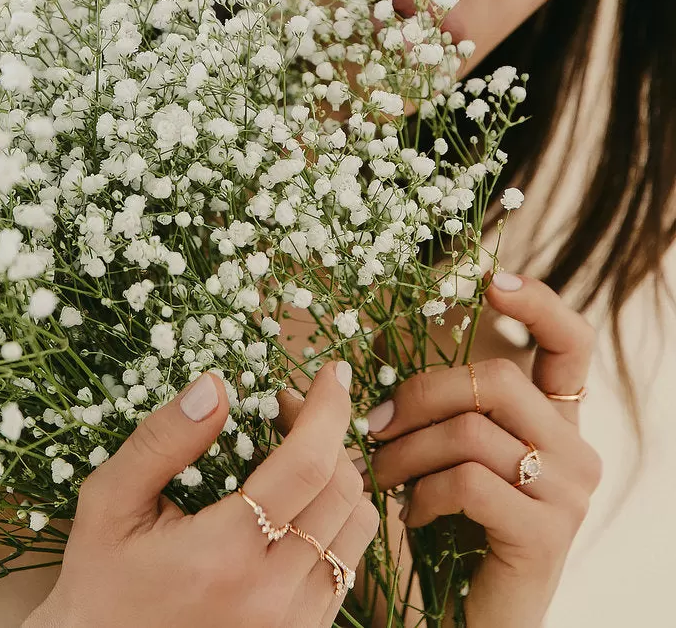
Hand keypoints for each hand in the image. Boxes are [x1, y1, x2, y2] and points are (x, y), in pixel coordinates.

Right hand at [26, 359, 379, 627]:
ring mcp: (294, 623)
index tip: (329, 371)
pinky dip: (335, 518)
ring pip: (357, 528)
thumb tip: (216, 384)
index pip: (307, 466)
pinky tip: (295, 500)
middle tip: (285, 405)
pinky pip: (348, 564)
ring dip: (339, 474)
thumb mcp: (110, 502)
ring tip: (295, 449)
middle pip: (343, 491)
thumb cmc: (102, 581)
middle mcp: (273, 596)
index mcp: (225, 556)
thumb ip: (162, 440)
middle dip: (328, 431)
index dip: (326, 409)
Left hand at [353, 271, 603, 627]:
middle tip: (373, 428)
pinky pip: (471, 480)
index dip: (538, 302)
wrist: (460, 624)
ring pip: (473, 430)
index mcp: (550, 422)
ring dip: (408, 450)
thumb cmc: (436, 539)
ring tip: (381, 478)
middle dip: (420, 395)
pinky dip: (424, 492)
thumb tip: (298, 387)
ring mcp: (567, 494)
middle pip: (497, 380)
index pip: (569, 343)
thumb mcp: (411, 462)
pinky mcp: (546, 535)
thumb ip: (374, 419)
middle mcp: (574, 451)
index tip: (490, 279)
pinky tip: (411, 513)